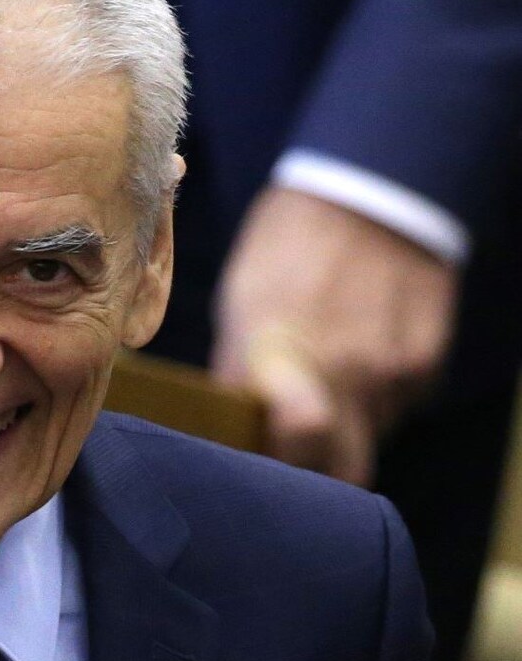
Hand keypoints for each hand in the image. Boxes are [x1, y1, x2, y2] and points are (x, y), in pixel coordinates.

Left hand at [210, 188, 457, 485]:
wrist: (367, 193)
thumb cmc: (287, 245)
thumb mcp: (240, 298)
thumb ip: (238, 370)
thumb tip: (232, 427)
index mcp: (286, 352)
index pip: (299, 437)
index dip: (280, 463)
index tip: (263, 458)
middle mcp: (348, 370)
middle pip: (344, 467)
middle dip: (318, 466)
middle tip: (292, 441)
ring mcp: (396, 370)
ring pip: (371, 435)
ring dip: (347, 420)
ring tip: (325, 368)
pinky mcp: (429, 362)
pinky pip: (400, 404)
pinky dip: (376, 393)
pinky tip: (358, 349)